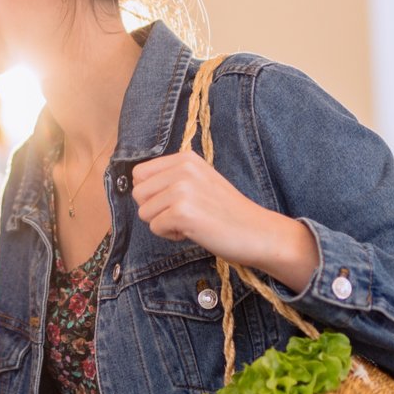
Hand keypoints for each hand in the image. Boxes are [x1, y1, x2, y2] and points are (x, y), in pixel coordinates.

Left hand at [130, 151, 318, 286]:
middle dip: (154, 210)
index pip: (139, 173)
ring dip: (163, 224)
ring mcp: (182, 189)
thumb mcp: (199, 181)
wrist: (257, 231)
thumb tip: (136, 185)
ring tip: (191, 222)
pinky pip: (155, 228)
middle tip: (183, 214)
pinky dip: (171, 235)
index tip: (175, 202)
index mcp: (185, 158)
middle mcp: (182, 168)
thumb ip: (171, 178)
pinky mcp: (182, 212)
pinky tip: (194, 231)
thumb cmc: (226, 212)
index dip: (151, 194)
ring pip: (144, 212)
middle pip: (137, 193)